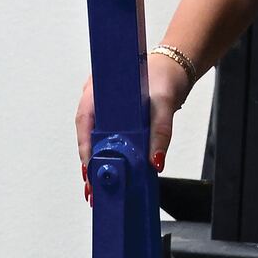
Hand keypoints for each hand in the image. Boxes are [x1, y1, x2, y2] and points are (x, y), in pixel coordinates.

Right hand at [75, 51, 193, 199]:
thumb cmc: (165, 78)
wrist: (173, 69)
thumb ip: (161, 133)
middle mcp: (96, 96)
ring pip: (92, 137)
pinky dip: (103, 154)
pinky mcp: (111, 116)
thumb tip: (155, 161)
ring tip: (95, 187)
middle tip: (91, 187)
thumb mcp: (164, 105)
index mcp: (101, 87)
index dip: (85, 148)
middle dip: (88, 162)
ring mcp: (102, 107)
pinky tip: (106, 172)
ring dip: (94, 161)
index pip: (84, 121)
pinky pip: (102, 136)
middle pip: (86, 133)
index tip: (89, 169)